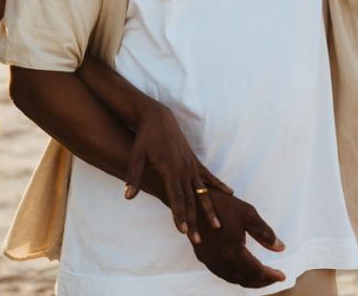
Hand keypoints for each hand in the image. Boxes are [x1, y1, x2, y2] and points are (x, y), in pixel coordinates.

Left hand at [123, 104, 232, 243]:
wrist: (157, 118)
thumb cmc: (145, 139)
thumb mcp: (136, 157)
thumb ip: (134, 177)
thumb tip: (127, 196)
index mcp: (169, 170)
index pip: (175, 198)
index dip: (179, 215)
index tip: (183, 231)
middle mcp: (183, 169)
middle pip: (190, 200)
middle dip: (193, 221)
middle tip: (197, 240)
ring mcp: (191, 165)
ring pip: (202, 192)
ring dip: (209, 210)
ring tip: (217, 226)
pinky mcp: (194, 160)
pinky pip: (208, 175)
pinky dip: (218, 185)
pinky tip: (229, 193)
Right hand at [191, 188, 286, 288]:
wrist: (192, 198)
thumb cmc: (221, 203)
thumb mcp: (248, 213)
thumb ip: (265, 233)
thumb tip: (281, 248)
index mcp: (232, 250)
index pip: (256, 271)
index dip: (271, 276)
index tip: (282, 275)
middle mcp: (220, 259)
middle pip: (245, 279)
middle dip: (262, 281)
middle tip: (274, 277)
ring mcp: (209, 259)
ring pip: (233, 278)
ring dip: (249, 280)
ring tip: (261, 275)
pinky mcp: (202, 255)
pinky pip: (222, 272)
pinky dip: (236, 275)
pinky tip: (242, 269)